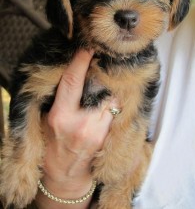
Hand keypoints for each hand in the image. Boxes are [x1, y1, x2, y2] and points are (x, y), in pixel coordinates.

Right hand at [36, 50, 116, 208]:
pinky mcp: (108, 138)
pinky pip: (117, 113)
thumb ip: (62, 98)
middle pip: (99, 88)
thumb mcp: (49, 117)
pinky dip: (116, 104)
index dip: (80, 62)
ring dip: (112, 91)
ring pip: (113, 100)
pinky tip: (113, 102)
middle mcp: (80, 123)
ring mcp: (97, 132)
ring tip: (109, 87)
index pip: (71, 82)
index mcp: (60, 115)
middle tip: (105, 63)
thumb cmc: (53, 143)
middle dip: (103, 75)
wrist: (65, 174)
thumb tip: (78, 73)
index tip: (88, 48)